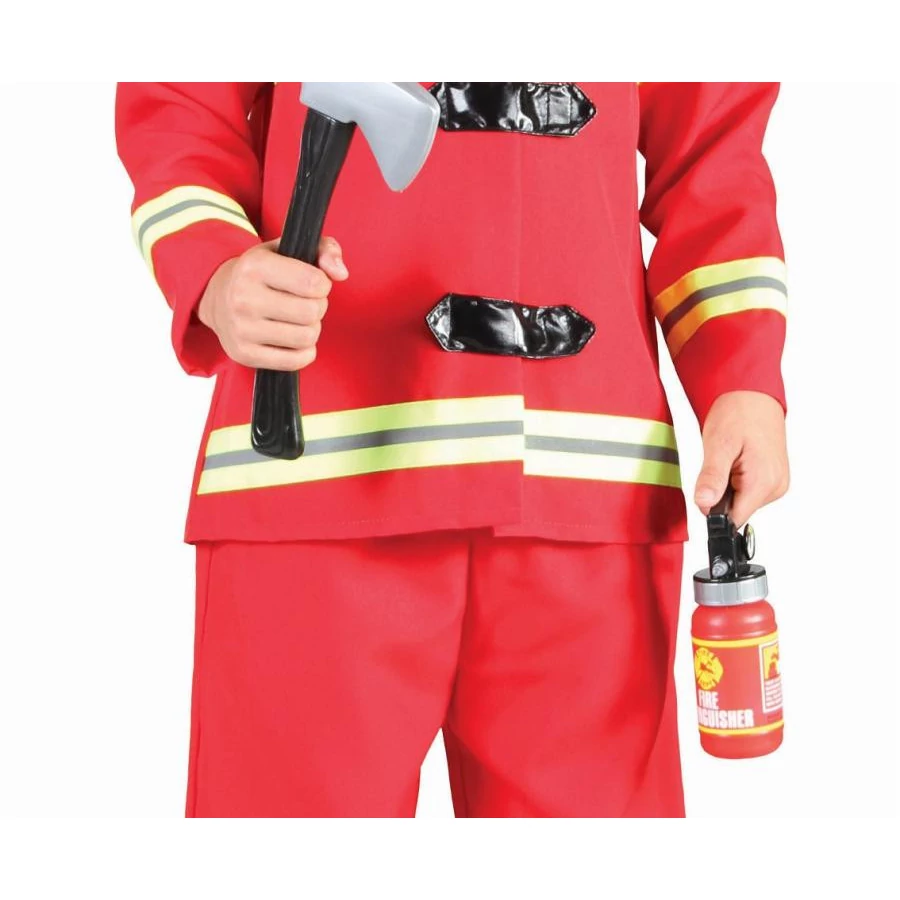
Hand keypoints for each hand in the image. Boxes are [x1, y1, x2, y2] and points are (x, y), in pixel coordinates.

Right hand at [197, 236, 347, 370]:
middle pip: (312, 313)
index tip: (312, 283)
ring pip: (306, 337)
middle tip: (305, 303)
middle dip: (317, 307)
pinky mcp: (243, 354)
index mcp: (254, 266)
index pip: (314, 283)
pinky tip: (294, 339)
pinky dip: (304, 352)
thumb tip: (341, 273)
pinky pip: (295, 361)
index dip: (322, 285)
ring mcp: (241, 329)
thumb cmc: (263, 272)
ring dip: (311, 329)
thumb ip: (325, 251)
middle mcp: (244, 298)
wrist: (217, 297)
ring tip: (298, 320)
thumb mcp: (289, 249)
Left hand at [694, 391, 788, 526]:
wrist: (752, 394)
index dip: (713, 509)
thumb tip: (704, 504)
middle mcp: (776, 486)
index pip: (734, 519)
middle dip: (720, 495)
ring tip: (729, 459)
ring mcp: (777, 483)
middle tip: (718, 465)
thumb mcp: (718, 444)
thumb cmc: (738, 412)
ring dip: (727, 486)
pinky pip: (748, 490)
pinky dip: (736, 480)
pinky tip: (737, 461)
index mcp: (764, 482)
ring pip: (741, 501)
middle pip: (737, 511)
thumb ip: (712, 477)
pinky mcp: (773, 478)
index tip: (705, 490)